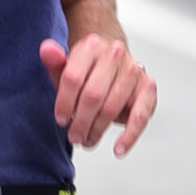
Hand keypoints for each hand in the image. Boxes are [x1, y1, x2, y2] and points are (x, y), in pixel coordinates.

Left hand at [39, 32, 156, 156]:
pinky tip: (118, 148)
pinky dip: (129, 136)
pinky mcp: (148, 87)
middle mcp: (115, 54)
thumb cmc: (88, 71)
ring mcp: (133, 70)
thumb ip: (54, 62)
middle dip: (81, 121)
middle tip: (74, 136)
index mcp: (91, 46)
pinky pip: (140, 116)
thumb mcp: (66, 68)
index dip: (64, 103)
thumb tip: (47, 50)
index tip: (61, 119)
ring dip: (98, 130)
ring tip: (88, 139)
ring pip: (112, 108)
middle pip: (93, 95)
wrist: (114, 63)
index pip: (73, 78)